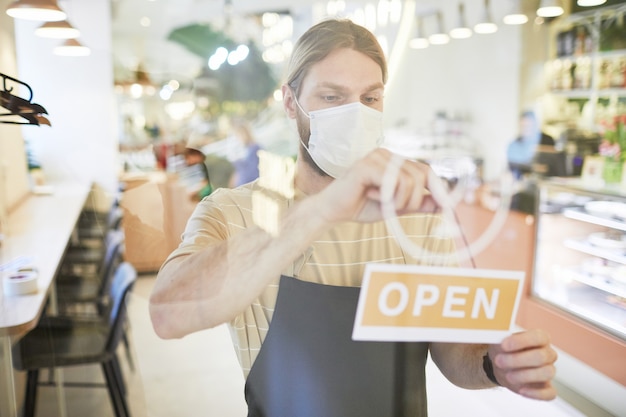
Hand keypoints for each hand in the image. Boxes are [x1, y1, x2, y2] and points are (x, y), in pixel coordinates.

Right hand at [317, 148, 436, 223]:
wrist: (333, 211)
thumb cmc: (361, 206)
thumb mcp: (395, 206)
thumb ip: (417, 203)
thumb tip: (443, 204)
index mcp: (395, 162)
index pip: (425, 170)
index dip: (438, 187)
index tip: (446, 205)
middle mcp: (388, 155)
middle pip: (422, 174)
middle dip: (415, 199)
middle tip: (397, 209)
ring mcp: (378, 157)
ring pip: (410, 180)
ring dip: (401, 200)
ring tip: (383, 204)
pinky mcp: (368, 164)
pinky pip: (393, 181)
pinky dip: (388, 196)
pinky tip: (371, 196)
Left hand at [488, 329, 557, 400]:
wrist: (499, 365)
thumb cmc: (503, 350)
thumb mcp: (501, 341)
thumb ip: (503, 338)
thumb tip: (499, 337)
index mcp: (540, 338)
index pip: (539, 337)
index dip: (522, 341)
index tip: (504, 346)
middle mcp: (548, 354)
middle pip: (541, 357)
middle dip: (518, 360)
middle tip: (499, 361)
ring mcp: (549, 371)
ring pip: (547, 373)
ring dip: (525, 375)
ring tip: (508, 376)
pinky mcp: (546, 388)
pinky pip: (550, 393)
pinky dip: (536, 394)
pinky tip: (522, 390)